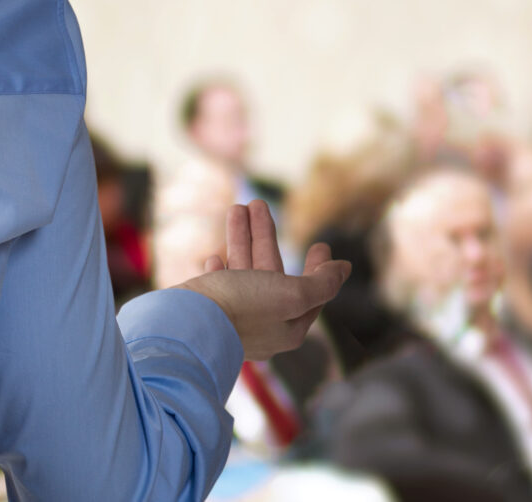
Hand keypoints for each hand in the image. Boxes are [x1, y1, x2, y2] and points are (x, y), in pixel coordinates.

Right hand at [179, 200, 350, 359]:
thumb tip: (344, 268)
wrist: (187, 325)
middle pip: (270, 273)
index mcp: (288, 326)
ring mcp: (233, 317)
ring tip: (237, 207)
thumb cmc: (243, 308)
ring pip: (241, 271)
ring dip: (241, 238)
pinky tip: (215, 257)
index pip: (311, 294)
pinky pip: (219, 285)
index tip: (321, 245)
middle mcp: (262, 323)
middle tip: (259, 204)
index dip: (318, 267)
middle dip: (265, 237)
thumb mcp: (292, 294)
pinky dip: (221, 268)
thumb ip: (322, 282)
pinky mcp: (208, 311)